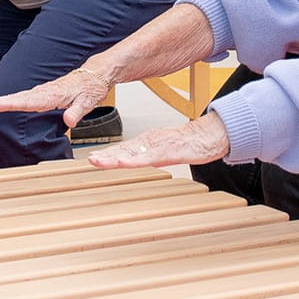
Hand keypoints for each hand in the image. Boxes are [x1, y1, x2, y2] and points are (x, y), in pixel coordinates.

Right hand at [0, 65, 113, 127]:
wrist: (94, 75)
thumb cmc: (90, 87)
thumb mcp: (88, 101)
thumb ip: (77, 111)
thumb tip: (69, 121)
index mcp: (51, 95)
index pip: (24, 101)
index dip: (5, 104)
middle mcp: (43, 93)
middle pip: (15, 98)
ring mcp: (42, 93)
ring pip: (17, 97)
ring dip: (0, 101)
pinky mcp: (42, 94)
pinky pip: (23, 98)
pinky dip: (10, 101)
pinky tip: (2, 104)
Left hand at [87, 114, 230, 169]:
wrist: (208, 136)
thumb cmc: (190, 144)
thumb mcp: (166, 150)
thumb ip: (152, 154)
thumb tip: (140, 161)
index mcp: (148, 142)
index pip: (124, 150)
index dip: (108, 154)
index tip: (93, 158)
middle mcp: (149, 143)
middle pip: (123, 151)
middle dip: (106, 157)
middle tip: (90, 160)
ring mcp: (156, 147)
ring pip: (131, 154)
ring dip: (113, 158)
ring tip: (97, 161)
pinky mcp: (166, 152)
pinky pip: (147, 158)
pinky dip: (133, 161)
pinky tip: (122, 163)